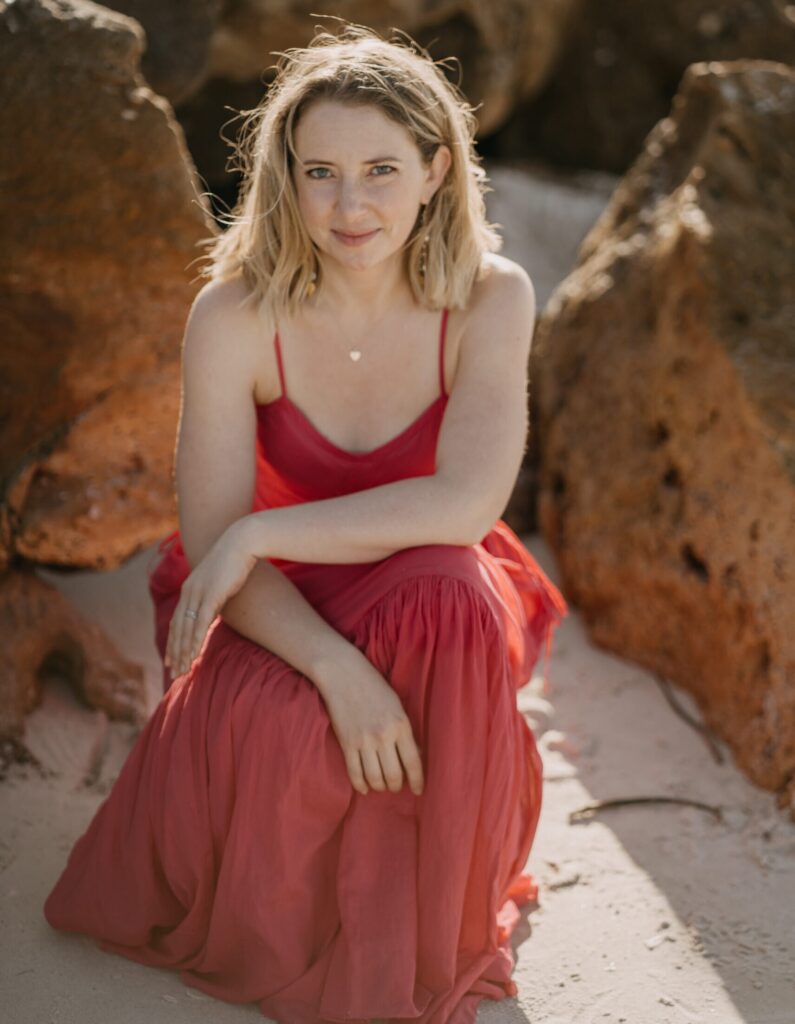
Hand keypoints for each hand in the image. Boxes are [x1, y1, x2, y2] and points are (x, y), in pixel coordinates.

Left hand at [166, 520, 257, 676]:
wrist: (242, 542)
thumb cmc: (237, 559)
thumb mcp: (221, 579)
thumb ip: (215, 594)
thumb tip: (217, 605)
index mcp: (190, 588)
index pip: (177, 620)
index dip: (173, 640)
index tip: (171, 658)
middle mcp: (189, 591)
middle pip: (178, 628)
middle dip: (175, 652)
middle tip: (174, 672)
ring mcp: (198, 593)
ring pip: (186, 629)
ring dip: (184, 652)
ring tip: (183, 670)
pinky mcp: (211, 595)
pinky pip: (200, 624)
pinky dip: (195, 641)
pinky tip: (194, 655)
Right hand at [316, 650, 424, 796]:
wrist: (344, 674)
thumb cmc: (374, 686)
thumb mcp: (398, 705)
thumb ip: (404, 730)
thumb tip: (412, 755)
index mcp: (401, 725)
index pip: (413, 762)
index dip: (418, 781)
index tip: (418, 791)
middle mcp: (383, 736)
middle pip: (393, 775)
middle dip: (396, 786)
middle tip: (396, 787)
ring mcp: (363, 741)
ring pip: (374, 778)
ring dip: (380, 786)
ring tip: (382, 785)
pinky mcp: (346, 743)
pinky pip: (354, 773)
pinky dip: (360, 785)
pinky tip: (364, 788)